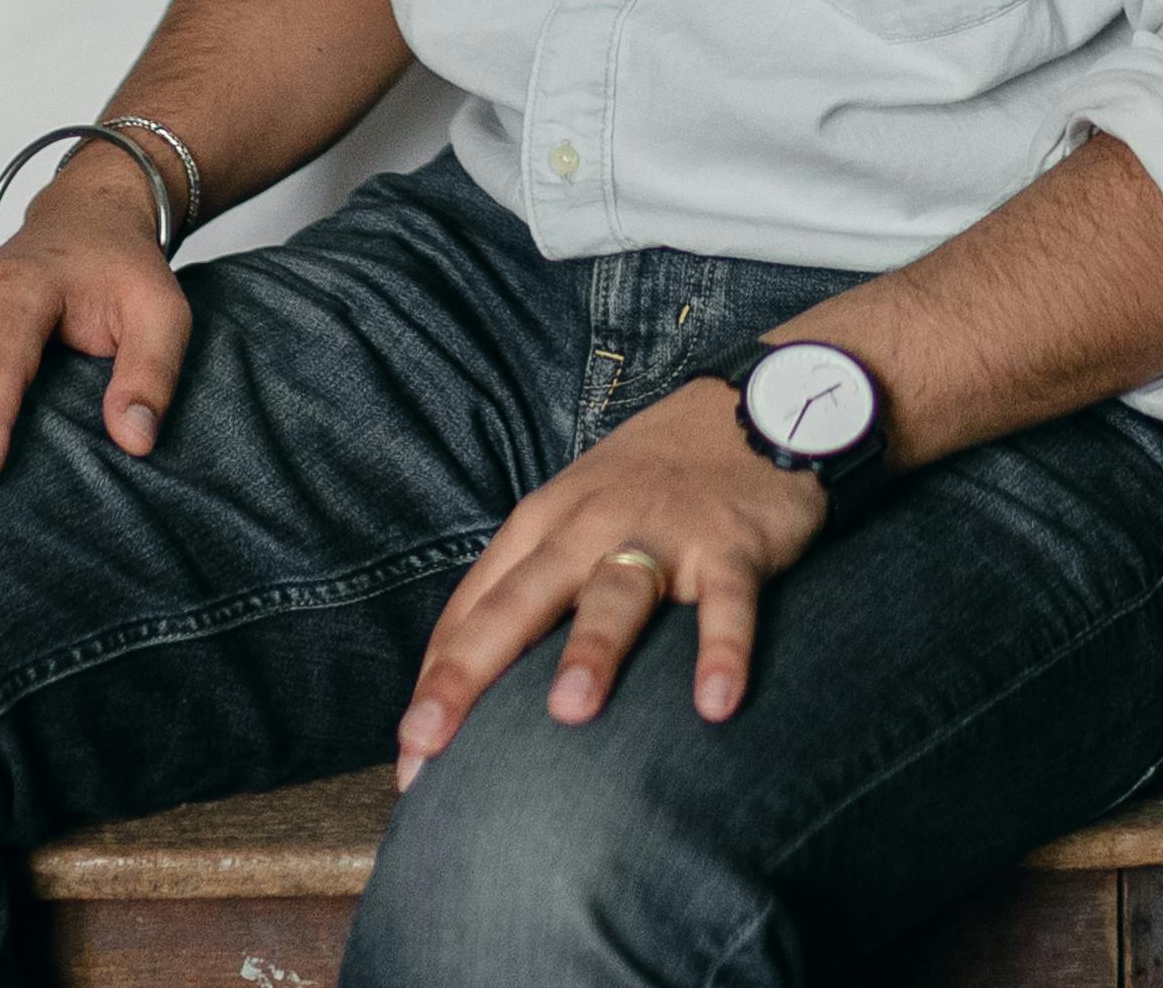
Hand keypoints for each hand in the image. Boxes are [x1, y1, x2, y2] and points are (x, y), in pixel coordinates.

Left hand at [394, 380, 830, 787]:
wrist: (751, 406)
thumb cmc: (648, 482)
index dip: (438, 682)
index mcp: (542, 524)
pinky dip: (722, 650)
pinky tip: (714, 704)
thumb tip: (477, 688)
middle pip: (520, 601)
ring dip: (592, 649)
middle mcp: (589, 526)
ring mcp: (660, 533)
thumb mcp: (575, 515)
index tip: (411, 756)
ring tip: (569, 712)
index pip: (473, 608)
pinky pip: (725, 604)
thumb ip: (532, 588)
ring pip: (617, 594)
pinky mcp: (730, 544)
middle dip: (470, 670)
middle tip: (430, 739)